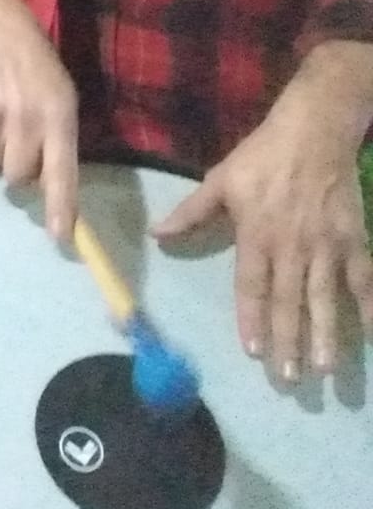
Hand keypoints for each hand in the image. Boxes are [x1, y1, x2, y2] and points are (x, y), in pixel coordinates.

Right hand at [0, 2, 79, 240]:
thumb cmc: (40, 72)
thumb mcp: (64, 100)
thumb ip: (59, 142)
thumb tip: (47, 189)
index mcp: (58, 118)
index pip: (62, 171)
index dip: (60, 206)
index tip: (61, 237)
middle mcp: (25, 120)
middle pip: (17, 175)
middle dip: (19, 170)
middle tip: (23, 147)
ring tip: (4, 121)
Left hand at [153, 77, 372, 381]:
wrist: (314, 132)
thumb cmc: (261, 157)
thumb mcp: (220, 180)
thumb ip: (192, 212)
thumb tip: (158, 234)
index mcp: (256, 233)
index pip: (252, 285)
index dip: (251, 319)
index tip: (252, 350)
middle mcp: (292, 245)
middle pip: (289, 300)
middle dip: (289, 341)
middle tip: (290, 377)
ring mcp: (327, 244)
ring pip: (326, 298)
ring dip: (326, 335)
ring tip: (326, 370)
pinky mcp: (355, 239)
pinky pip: (363, 279)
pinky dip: (369, 306)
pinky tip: (370, 334)